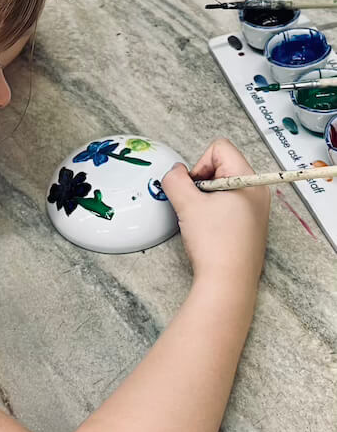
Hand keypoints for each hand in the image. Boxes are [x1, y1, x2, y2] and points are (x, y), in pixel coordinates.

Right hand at [161, 138, 269, 285]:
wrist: (228, 283)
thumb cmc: (215, 245)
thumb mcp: (187, 204)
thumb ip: (175, 180)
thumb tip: (175, 173)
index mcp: (248, 180)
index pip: (220, 148)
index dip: (199, 164)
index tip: (194, 189)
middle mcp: (257, 191)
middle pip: (221, 166)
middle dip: (201, 182)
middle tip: (195, 205)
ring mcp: (256, 210)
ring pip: (222, 187)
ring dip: (205, 198)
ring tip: (201, 220)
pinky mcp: (250, 226)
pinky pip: (228, 205)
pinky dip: (213, 212)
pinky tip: (209, 231)